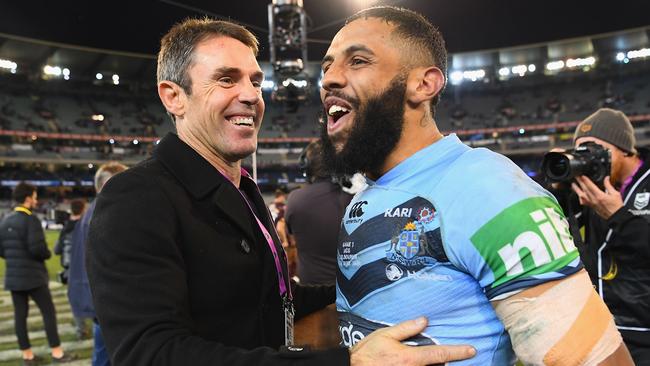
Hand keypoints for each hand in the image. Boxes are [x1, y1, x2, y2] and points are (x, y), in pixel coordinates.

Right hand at [350, 317, 475, 365]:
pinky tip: (415, 362)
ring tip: (428, 358)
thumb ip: (406, 328)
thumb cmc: (367, 354)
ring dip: (434, 365)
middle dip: (443, 361)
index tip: (472, 350)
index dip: (458, 352)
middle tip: (445, 355)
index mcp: (411, 358)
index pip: (440, 354)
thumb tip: (424, 320)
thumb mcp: (385, 335)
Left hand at [571, 176, 622, 218]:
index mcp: (600, 196)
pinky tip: (578, 195)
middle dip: (580, 182)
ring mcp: (591, 204)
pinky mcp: (591, 207)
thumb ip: (609, 185)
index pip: (590, 186)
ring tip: (573, 184)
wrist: (616, 217)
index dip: (585, 180)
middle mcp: (594, 200)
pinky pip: (583, 202)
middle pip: (584, 189)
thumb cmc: (616, 207)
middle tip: (576, 177)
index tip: (582, 176)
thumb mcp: (615, 194)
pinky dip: (579, 197)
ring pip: (581, 196)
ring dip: (576, 189)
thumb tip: (606, 178)